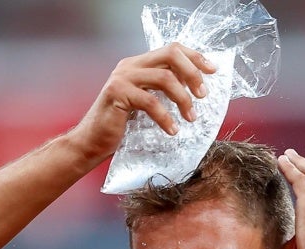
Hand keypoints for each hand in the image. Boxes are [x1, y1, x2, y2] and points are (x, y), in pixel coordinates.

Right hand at [68, 43, 216, 162]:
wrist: (91, 142)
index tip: (213, 71)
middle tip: (203, 95)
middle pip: (171, 54)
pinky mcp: (117, 93)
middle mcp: (130, 66)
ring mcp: (122, 78)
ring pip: (164, 78)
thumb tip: (196, 90)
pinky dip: (166, 117)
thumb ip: (163, 92)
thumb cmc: (120, 127)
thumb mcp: (146, 104)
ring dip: (183, 99)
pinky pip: (150, 101)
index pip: (172, 49)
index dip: (195, 57)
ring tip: (190, 118)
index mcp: (138, 64)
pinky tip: (172, 130)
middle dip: (192, 74)